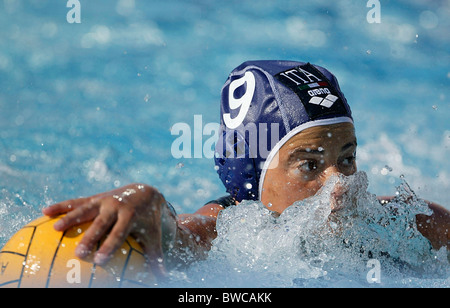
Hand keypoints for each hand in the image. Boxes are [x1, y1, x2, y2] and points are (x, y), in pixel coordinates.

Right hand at [42, 183, 176, 277]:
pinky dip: (62, 206)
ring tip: (56, 229)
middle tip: (79, 253)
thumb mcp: (153, 236)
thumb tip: (163, 279)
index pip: (119, 233)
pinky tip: (44, 212)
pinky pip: (76, 202)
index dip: (110, 246)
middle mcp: (116, 206)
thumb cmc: (148, 221)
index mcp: (130, 216)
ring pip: (85, 209)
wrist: (145, 192)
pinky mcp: (95, 198)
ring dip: (70, 218)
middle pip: (101, 223)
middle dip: (89, 237)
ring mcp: (104, 200)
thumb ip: (156, 257)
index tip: (99, 261)